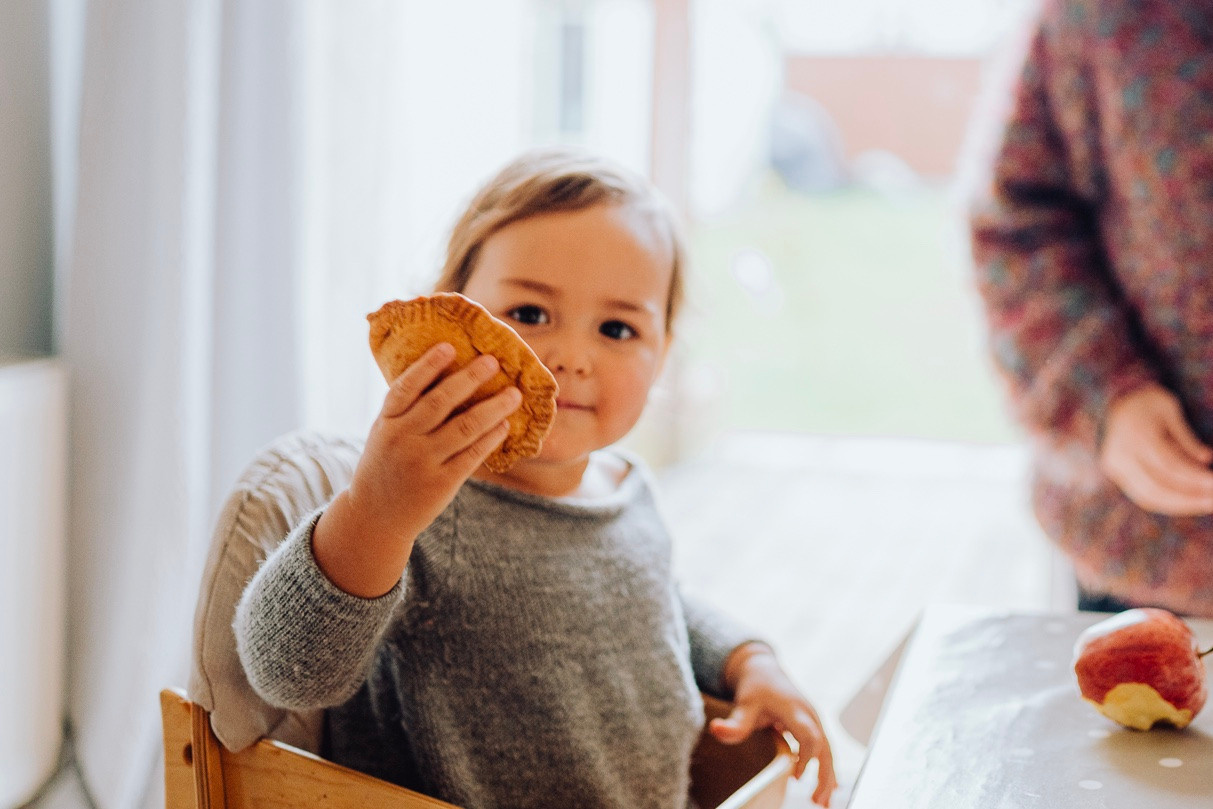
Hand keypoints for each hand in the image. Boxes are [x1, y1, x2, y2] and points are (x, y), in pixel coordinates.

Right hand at [313, 343, 520, 596]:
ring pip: (463, 428)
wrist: (374, 517)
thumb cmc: (385, 465)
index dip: (428, 365)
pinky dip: (490, 438)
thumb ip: (406, 409)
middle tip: (492, 362)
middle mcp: (402, 440)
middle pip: (439, 402)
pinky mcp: (440, 484)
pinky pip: (471, 455)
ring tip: (513, 394)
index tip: (450, 347)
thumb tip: (444, 374)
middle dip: (469, 379)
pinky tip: (504, 425)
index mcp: (386, 423)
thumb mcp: (384, 433)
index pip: (406, 387)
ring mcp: (421, 463)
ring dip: (492, 408)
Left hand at [711, 643, 837, 806]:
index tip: (796, 779)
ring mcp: (814, 721)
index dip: (806, 758)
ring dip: (827, 776)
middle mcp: (810, 715)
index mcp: (795, 709)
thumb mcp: (743, 704)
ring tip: (822, 802)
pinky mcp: (813, 727)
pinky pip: (823, 749)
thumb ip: (735, 722)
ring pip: (827, 750)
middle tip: (818, 800)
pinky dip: (825, 768)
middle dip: (824, 774)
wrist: (764, 670)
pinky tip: (827, 787)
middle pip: (824, 747)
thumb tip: (715, 729)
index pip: (809, 735)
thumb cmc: (755, 687)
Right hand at [1099, 383, 1212, 515]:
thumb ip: (1186, 437)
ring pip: (1148, 496)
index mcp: (1137, 434)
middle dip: (1190, 498)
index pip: (1170, 465)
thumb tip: (1206, 460)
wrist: (1116, 399)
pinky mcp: (1115, 472)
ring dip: (1179, 505)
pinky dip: (1165, 502)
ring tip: (1204, 504)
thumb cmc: (1149, 402)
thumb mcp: (1171, 410)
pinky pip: (1141, 494)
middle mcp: (1122, 453)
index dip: (1196, 478)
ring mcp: (1115, 464)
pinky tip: (1186, 503)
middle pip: (1158, 486)